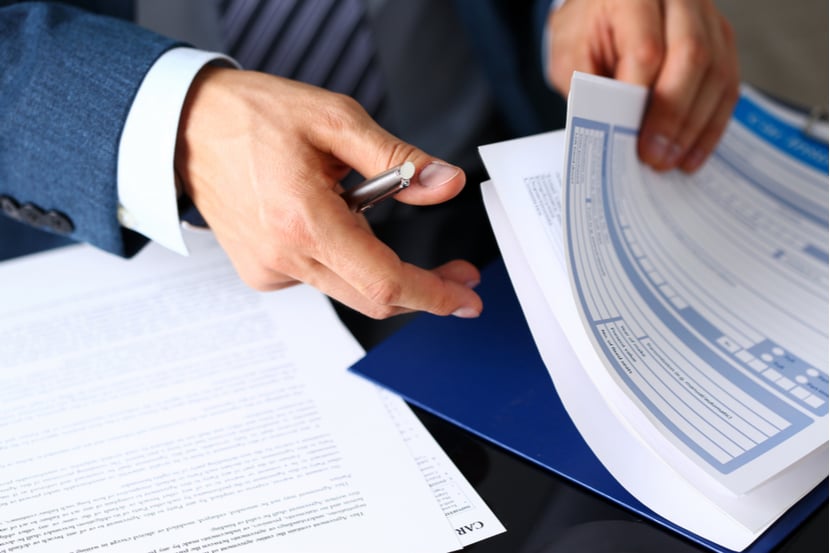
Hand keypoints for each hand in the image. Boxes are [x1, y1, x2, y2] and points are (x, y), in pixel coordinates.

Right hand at [174, 67, 481, 318]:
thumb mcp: (336, 119)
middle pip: (372, 297)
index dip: (433, 295)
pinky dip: (342, 256)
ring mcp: (268, 271)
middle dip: (422, 290)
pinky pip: (321, 278)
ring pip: (349, 287)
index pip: (383, 281)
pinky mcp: (261, 274)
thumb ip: (397, 159)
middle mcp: (283, 257)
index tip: (466, 299)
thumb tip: (446, 185)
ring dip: (377, 262)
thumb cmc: (255, 117)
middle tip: (456, 273)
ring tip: (352, 199)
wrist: (188, 129)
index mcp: (304, 220)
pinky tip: (322, 217)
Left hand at [546, 0, 739, 172]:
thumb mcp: (570, 57)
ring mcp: (706, 15)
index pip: (646, 49)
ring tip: (672, 161)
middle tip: (655, 157)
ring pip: (717, 71)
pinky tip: (692, 152)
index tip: (629, 138)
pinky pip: (728, 82)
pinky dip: (711, 123)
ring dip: (695, 126)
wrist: (603, 9)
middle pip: (691, 56)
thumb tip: (614, 134)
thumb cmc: (585, 33)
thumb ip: (588, 89)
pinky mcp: (721, 37)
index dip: (641, 100)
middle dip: (673, 116)